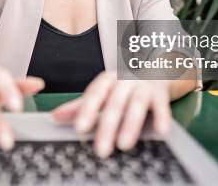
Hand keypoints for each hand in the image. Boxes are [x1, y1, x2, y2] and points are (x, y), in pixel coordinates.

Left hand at [52, 72, 170, 157]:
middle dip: (107, 126)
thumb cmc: (125, 85)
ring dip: (130, 124)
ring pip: (136, 104)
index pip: (95, 94)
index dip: (87, 111)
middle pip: (114, 103)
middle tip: (101, 150)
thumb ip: (81, 105)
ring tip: (124, 145)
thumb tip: (55, 117)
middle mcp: (125, 80)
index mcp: (108, 80)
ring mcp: (144, 85)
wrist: (156, 68)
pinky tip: (161, 131)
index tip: (80, 128)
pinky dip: (163, 117)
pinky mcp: (161, 93)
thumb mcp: (103, 91)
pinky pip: (162, 105)